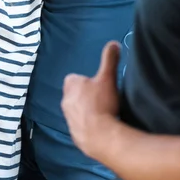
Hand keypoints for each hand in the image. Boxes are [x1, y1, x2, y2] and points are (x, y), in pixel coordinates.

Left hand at [61, 41, 120, 159]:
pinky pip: (79, 126)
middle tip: (101, 98)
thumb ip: (110, 59)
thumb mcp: (108, 77)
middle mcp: (65, 101)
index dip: (84, 81)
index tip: (97, 85)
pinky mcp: (73, 134)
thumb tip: (113, 43)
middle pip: (74, 94)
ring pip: (75, 110)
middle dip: (84, 96)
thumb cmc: (102, 103)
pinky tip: (99, 126)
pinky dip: (87, 125)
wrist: (100, 136)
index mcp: (71, 85)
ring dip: (85, 110)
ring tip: (101, 113)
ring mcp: (68, 119)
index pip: (74, 78)